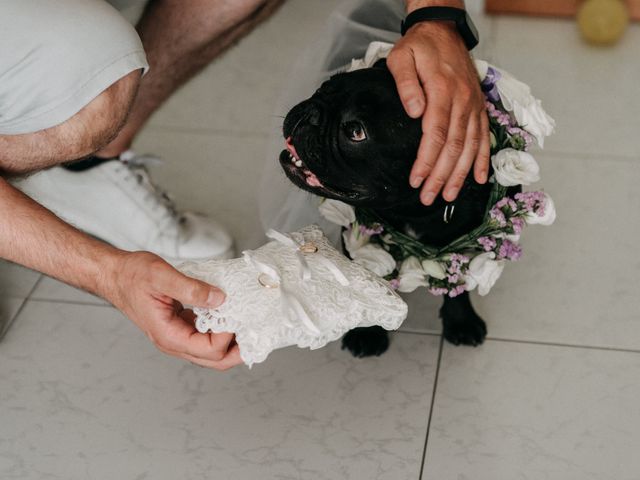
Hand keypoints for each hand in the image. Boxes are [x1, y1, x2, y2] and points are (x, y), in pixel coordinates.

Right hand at [103, 251, 242, 369]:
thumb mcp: (161, 276)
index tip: (236, 313)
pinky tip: (232, 316)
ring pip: (212, 352)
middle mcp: (174, 341)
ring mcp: (179, 336)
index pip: (208, 349)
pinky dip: (222, 330)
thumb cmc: (132, 276)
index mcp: (168, 335)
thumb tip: (219, 299)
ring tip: (248, 324)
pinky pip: (207, 337)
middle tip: (257, 332)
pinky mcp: (183, 327)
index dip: (227, 335)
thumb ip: (191, 288)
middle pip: (214, 360)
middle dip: (238, 350)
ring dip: (232, 342)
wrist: (116, 275)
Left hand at [387, 20, 489, 204]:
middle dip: (440, 176)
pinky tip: (480, 178)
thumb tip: (413, 112)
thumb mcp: (402, 57)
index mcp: (442, 91)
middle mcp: (462, 101)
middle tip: (428, 198)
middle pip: (453, 147)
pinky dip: (483, 159)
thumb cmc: (419, 46)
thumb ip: (406, 83)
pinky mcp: (478, 107)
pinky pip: (484, 136)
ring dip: (461, 174)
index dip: (426, 161)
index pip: (435, 134)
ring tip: (449, 196)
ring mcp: (473, 105)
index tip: (416, 180)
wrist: (443, 30)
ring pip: (470, 146)